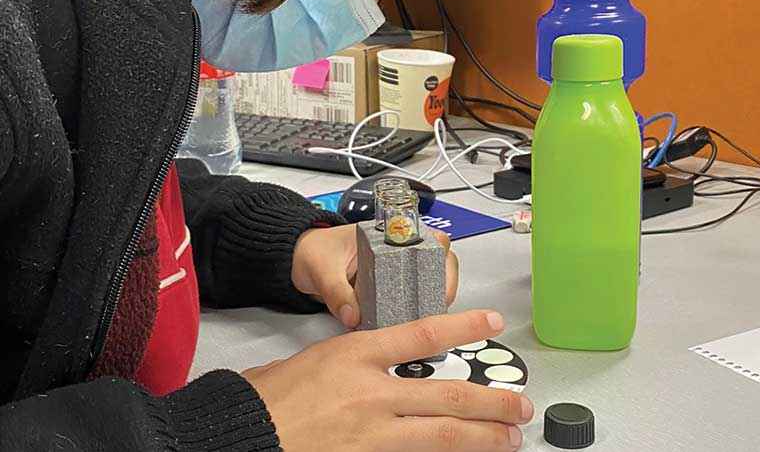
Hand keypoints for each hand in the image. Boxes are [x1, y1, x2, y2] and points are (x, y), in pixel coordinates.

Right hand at [243, 310, 531, 450]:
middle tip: (521, 405)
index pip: (421, 333)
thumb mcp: (309, 361)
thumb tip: (373, 373)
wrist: (239, 432)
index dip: (462, 325)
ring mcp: (370, 430)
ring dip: (482, 436)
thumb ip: (347, 363)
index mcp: (354, 353)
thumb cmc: (263, 397)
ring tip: (510, 437)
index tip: (491, 322)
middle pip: (446, 393)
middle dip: (490, 400)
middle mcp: (370, 390)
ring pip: (442, 433)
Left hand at [292, 224, 458, 327]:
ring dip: (428, 303)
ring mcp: (393, 273)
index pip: (428, 237)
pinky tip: (405, 328)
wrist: (300, 260)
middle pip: (437, 264)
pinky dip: (410, 315)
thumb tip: (352, 314)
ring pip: (427, 286)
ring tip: (419, 320)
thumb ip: (336, 290)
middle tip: (434, 305)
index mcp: (386, 234)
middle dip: (441, 286)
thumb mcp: (321, 268)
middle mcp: (396, 252)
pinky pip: (407, 303)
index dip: (440, 254)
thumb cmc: (313, 251)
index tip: (438, 272)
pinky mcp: (385, 293)